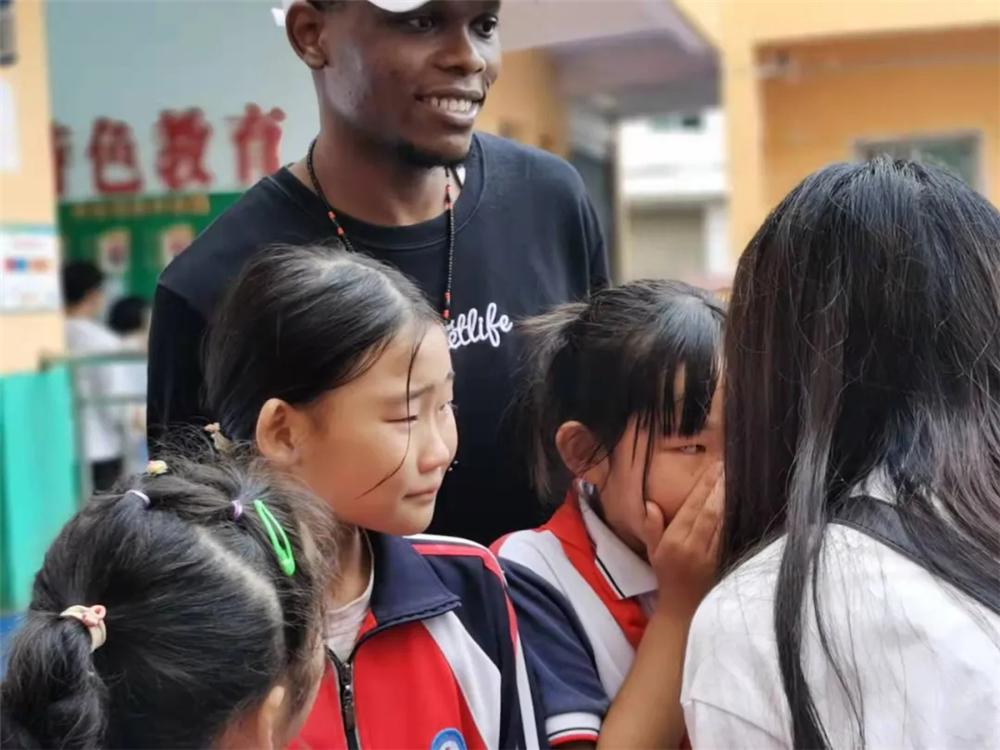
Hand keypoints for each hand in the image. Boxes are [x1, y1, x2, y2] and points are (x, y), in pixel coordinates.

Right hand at [642, 461, 723, 616]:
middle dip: (716, 488)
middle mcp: (691, 546)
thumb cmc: (664, 574)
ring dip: (725, 499)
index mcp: (673, 541)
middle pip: (707, 511)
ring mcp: (707, 554)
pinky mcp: (719, 560)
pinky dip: (729, 518)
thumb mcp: (652, 550)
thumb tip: (651, 503)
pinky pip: (725, 535)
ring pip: (719, 521)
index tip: (712, 470)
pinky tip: (732, 504)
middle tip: (725, 467)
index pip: (690, 508)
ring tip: (730, 479)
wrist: (681, 605)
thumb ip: (652, 527)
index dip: (702, 488)